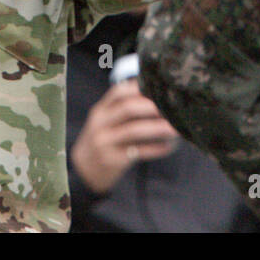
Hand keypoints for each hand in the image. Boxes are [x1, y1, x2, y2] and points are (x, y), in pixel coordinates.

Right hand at [70, 79, 179, 194]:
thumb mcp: (104, 122)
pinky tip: (169, 146)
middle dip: (152, 107)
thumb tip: (152, 93)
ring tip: (175, 128)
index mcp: (100, 111)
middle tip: (171, 108)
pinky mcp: (112, 161)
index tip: (160, 90)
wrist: (84, 170)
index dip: (140, 89)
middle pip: (127, 108)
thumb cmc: (102, 140)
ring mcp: (104, 143)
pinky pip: (138, 152)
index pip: (119, 92)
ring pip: (134, 130)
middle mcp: (100, 124)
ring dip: (158, 128)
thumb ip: (122, 108)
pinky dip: (156, 148)